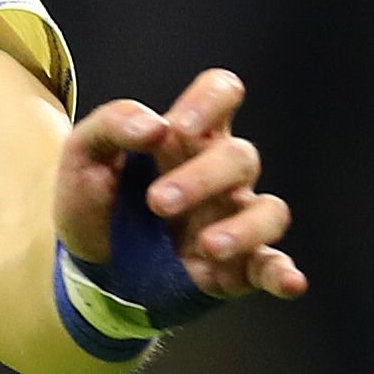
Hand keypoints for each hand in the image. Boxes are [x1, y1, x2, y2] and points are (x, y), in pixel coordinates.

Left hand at [57, 67, 307, 301]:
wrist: (86, 266)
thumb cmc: (95, 200)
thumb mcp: (84, 154)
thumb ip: (113, 124)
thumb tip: (156, 128)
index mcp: (187, 136)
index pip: (222, 92)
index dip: (209, 102)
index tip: (178, 129)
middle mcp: (219, 173)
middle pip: (240, 157)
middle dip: (202, 178)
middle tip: (156, 203)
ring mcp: (232, 219)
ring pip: (269, 210)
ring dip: (243, 228)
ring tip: (207, 246)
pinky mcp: (237, 267)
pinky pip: (272, 265)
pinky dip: (285, 273)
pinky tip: (290, 282)